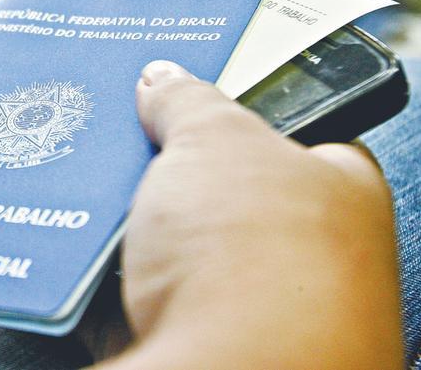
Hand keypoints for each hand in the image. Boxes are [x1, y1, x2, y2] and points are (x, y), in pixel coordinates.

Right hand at [97, 60, 402, 369]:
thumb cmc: (257, 263)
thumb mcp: (216, 141)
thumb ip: (189, 100)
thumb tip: (164, 80)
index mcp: (329, 191)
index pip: (284, 129)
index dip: (232, 100)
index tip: (184, 84)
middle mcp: (294, 252)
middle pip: (213, 181)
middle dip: (166, 161)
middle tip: (129, 135)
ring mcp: (240, 302)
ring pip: (167, 236)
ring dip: (129, 219)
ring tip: (104, 194)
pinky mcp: (190, 340)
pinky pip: (133, 285)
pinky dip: (106, 270)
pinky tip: (90, 253)